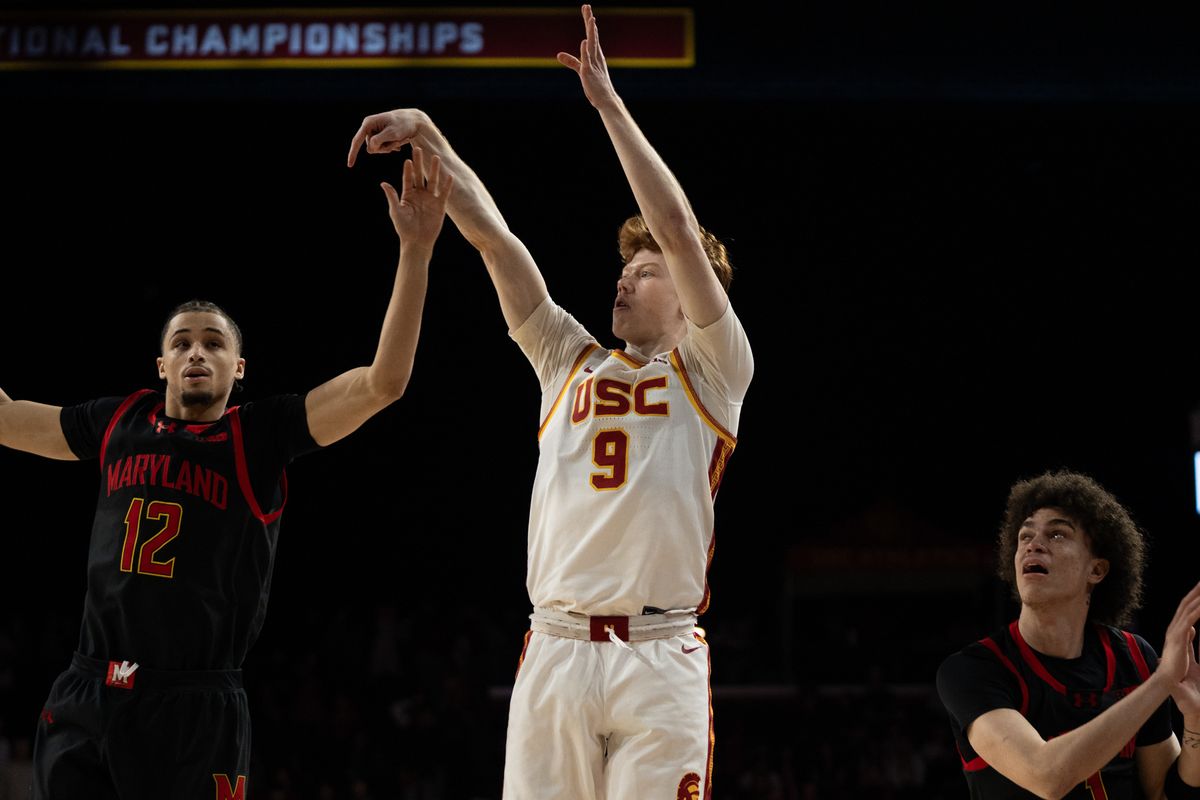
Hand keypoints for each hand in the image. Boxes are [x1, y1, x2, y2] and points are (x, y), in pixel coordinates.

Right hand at [347, 109, 427, 167]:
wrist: (414, 120)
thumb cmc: (404, 125)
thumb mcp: (393, 133)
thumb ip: (379, 140)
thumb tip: (369, 149)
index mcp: (368, 123)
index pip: (357, 141)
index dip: (353, 153)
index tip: (350, 165)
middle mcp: (369, 127)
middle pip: (370, 148)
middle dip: (384, 149)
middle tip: (397, 142)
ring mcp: (374, 131)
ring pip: (377, 149)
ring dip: (389, 147)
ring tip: (400, 139)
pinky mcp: (380, 135)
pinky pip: (382, 147)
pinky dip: (391, 146)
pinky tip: (401, 140)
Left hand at [381, 146, 453, 247]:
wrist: (417, 242)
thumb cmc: (404, 228)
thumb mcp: (396, 211)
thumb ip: (392, 197)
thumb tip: (383, 183)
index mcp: (408, 194)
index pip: (408, 178)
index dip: (408, 169)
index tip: (407, 159)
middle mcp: (419, 194)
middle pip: (420, 175)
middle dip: (420, 163)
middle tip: (419, 149)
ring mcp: (430, 199)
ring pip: (432, 181)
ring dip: (434, 170)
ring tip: (436, 157)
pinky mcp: (440, 206)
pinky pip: (444, 193)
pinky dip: (447, 185)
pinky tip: (449, 175)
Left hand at [556, 4, 617, 109]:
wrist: (606, 100)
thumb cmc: (595, 86)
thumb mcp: (581, 70)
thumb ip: (571, 61)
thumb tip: (558, 54)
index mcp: (595, 54)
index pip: (592, 35)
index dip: (589, 22)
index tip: (587, 9)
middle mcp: (595, 56)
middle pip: (592, 35)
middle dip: (589, 20)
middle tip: (587, 6)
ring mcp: (593, 64)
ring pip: (592, 45)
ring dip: (591, 32)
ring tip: (591, 18)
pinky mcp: (588, 72)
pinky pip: (586, 60)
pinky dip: (585, 51)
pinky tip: (584, 41)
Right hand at [1158, 581, 1199, 698]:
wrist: (1167, 680)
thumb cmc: (1176, 669)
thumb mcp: (1184, 649)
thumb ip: (1188, 637)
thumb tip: (1192, 628)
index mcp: (1176, 629)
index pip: (1185, 608)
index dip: (1193, 597)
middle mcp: (1174, 626)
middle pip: (1186, 603)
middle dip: (1195, 591)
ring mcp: (1175, 630)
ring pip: (1189, 608)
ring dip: (1198, 596)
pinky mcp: (1179, 636)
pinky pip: (1190, 618)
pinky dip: (1198, 609)